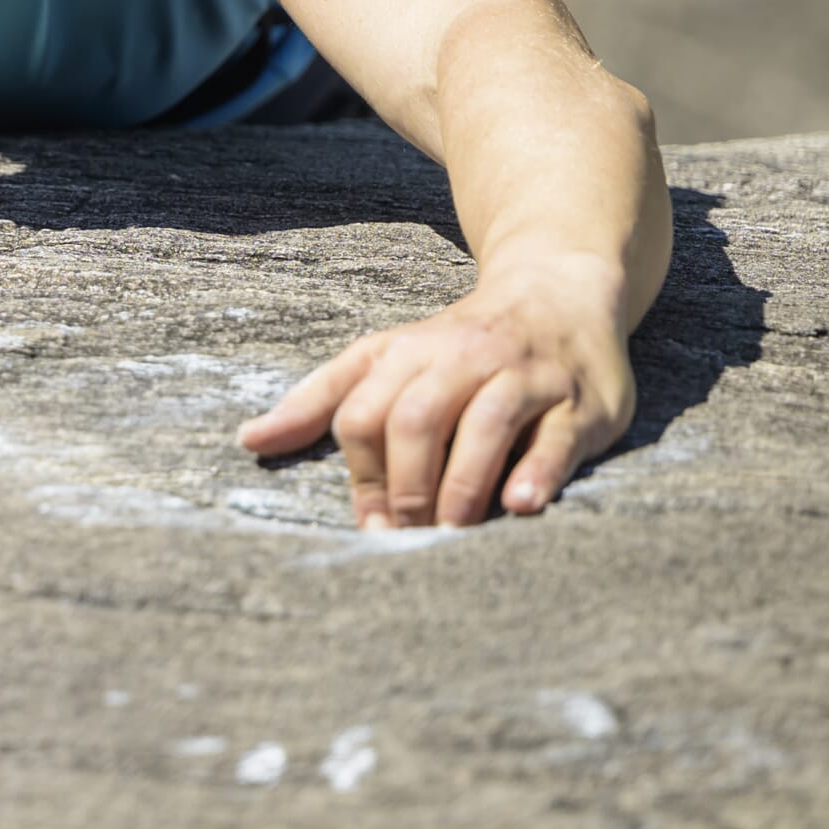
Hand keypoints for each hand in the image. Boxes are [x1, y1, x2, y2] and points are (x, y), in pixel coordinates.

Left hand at [235, 253, 638, 528]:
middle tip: (407, 538)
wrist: (561, 290)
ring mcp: (524, 376)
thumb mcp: (386, 358)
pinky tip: (519, 505)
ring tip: (451, 534)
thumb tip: (248, 439)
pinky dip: (537, 471)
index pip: (363, 414)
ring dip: (461, 486)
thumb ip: (321, 399)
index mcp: (408, 353)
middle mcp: (463, 358)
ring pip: (484, 425)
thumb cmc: (461, 344)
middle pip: (415, 419)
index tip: (370, 524)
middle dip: (404, 485)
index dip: (360, 474)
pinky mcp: (580, 401)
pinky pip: (556, 436)